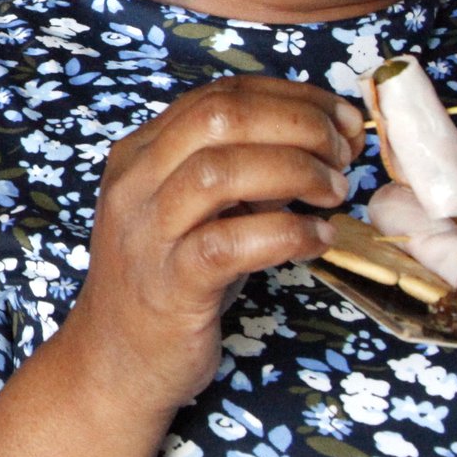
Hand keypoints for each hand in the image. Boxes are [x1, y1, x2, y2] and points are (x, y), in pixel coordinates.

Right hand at [65, 76, 362, 415]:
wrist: (113, 361)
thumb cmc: (168, 282)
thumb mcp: (196, 212)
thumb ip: (242, 172)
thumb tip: (324, 141)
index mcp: (140, 153)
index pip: (219, 95)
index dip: (292, 97)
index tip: (342, 119)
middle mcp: (135, 183)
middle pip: (220, 117)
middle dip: (298, 125)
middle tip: (343, 155)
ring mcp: (147, 233)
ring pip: (220, 170)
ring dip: (295, 171)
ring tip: (333, 194)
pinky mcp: (169, 285)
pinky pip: (231, 244)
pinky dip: (288, 233)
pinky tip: (318, 239)